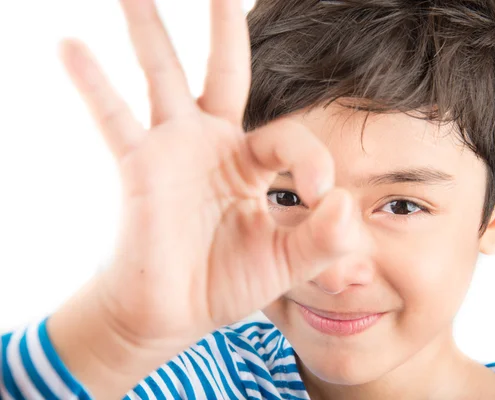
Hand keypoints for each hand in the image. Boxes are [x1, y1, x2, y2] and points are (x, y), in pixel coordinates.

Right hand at [48, 0, 357, 395]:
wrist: (174, 313)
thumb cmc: (228, 282)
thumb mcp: (288, 263)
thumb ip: (325, 239)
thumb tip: (345, 201)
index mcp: (253, 162)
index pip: (291, 137)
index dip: (310, 161)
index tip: (315, 196)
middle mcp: (214, 144)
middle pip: (225, 72)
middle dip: (225, 29)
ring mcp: (174, 150)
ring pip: (164, 77)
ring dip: (149, 33)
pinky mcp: (140, 166)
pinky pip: (114, 119)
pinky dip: (92, 85)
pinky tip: (71, 46)